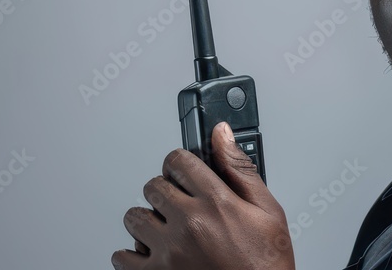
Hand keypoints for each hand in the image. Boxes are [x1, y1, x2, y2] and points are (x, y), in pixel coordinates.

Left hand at [112, 121, 294, 269]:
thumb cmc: (265, 265)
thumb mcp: (268, 212)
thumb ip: (240, 169)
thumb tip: (222, 134)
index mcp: (216, 203)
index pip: (178, 160)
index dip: (181, 164)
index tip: (184, 173)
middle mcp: (189, 225)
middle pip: (153, 186)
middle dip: (166, 191)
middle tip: (181, 206)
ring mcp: (169, 253)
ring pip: (134, 217)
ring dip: (148, 221)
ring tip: (168, 231)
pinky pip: (123, 257)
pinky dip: (133, 255)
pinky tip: (155, 254)